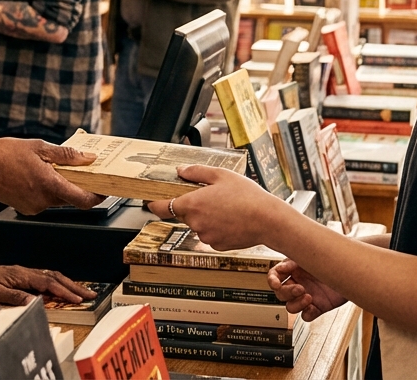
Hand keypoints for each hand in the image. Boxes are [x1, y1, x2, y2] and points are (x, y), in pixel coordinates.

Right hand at [0, 138, 102, 214]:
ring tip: (50, 167)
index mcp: (49, 185)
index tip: (105, 189)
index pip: (83, 201)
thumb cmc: (4, 154)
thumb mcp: (39, 147)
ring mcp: (34, 207)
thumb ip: (67, 155)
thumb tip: (89, 158)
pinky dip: (46, 189)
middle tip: (79, 169)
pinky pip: (43, 200)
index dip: (98, 196)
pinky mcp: (25, 208)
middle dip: (78, 185)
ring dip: (60, 186)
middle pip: (71, 198)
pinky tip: (35, 175)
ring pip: (57, 199)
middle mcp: (43, 201)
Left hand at [0, 260, 95, 305]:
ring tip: (82, 292)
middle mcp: (25, 272)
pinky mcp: (22, 277)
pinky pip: (45, 278)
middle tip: (90, 294)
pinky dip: (58, 283)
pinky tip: (62, 288)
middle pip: (55, 277)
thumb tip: (34, 302)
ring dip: (68, 284)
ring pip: (52, 276)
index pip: (48, 283)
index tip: (77, 299)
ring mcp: (25, 273)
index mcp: (21, 275)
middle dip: (73, 286)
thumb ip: (14, 297)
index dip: (63, 291)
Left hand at [145, 164, 297, 250]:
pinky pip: (210, 234)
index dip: (153, 204)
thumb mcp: (221, 175)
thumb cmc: (247, 196)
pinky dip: (216, 227)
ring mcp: (205, 236)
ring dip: (206, 217)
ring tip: (227, 207)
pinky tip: (231, 219)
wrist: (268, 220)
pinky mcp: (216, 245)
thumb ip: (196, 172)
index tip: (149, 201)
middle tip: (211, 196)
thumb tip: (180, 171)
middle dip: (192, 205)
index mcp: (192, 204)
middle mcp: (195, 222)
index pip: (162, 207)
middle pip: (183, 214)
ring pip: (198, 224)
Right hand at [267, 259, 347, 321]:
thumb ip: (295, 259)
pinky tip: (313, 307)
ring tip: (309, 297)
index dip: (272, 280)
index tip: (277, 283)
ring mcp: (307, 296)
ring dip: (296, 304)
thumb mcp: (311, 255)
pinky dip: (307, 313)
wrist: (353, 269)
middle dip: (288, 292)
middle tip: (300, 288)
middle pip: (280, 294)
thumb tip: (281, 266)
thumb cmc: (334, 258)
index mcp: (294, 270)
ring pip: (290, 307)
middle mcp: (298, 283)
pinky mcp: (318, 307)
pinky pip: (306, 316)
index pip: (274, 276)